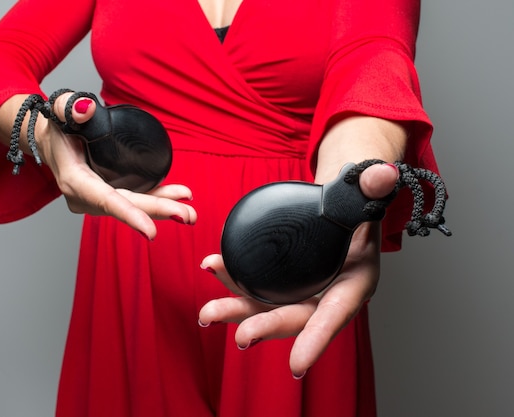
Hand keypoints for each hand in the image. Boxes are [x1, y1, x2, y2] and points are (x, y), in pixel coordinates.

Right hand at [36, 93, 196, 238]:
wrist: (50, 139)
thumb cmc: (56, 126)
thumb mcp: (59, 110)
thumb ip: (68, 107)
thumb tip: (86, 108)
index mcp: (75, 180)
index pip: (105, 200)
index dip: (129, 215)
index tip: (151, 231)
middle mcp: (86, 197)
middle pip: (126, 206)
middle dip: (158, 213)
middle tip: (188, 216)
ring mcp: (97, 199)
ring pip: (133, 205)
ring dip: (163, 209)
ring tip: (190, 212)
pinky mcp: (108, 195)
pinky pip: (134, 199)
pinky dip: (156, 199)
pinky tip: (178, 198)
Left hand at [198, 163, 398, 377]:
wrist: (340, 199)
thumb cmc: (357, 198)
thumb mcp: (366, 190)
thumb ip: (373, 186)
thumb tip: (380, 174)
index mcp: (355, 280)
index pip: (337, 312)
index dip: (318, 339)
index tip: (297, 365)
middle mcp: (326, 292)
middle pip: (295, 316)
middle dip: (267, 326)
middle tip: (242, 336)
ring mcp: (301, 287)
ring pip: (267, 306)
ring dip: (236, 309)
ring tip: (207, 313)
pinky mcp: (281, 278)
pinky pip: (254, 283)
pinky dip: (231, 278)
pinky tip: (212, 267)